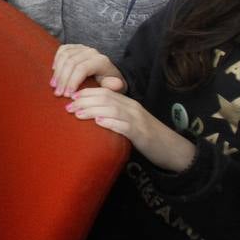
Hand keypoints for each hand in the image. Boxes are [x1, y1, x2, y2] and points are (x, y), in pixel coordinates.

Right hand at [51, 44, 125, 96]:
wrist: (109, 73)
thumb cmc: (110, 82)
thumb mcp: (114, 87)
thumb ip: (113, 86)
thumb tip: (115, 84)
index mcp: (101, 61)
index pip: (81, 69)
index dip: (72, 82)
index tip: (67, 95)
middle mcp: (91, 52)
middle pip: (71, 63)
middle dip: (62, 80)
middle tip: (58, 93)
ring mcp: (82, 48)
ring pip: (64, 57)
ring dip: (57, 72)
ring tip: (54, 86)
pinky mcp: (75, 47)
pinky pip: (62, 50)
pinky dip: (56, 60)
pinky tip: (55, 71)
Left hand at [66, 87, 194, 171]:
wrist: (171, 148)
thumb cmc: (146, 136)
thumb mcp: (128, 122)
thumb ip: (113, 116)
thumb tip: (90, 116)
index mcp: (128, 103)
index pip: (104, 91)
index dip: (86, 93)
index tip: (70, 97)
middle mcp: (132, 108)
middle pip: (106, 97)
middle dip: (84, 100)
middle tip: (68, 106)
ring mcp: (137, 120)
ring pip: (112, 109)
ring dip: (92, 110)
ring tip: (77, 113)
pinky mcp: (141, 134)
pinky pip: (125, 126)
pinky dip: (111, 123)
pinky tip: (98, 122)